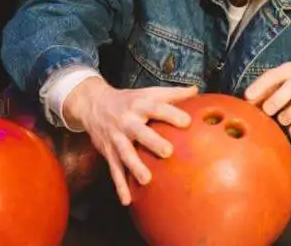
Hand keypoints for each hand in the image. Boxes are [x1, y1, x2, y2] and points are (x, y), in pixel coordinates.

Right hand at [62, 76, 198, 205]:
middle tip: (168, 152)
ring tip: (146, 180)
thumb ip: (172, 94)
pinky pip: (114, 170)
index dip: (171, 114)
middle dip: (152, 142)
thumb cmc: (129, 100)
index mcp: (139, 105)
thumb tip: (197, 90)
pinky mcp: (109, 152)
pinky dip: (120, 186)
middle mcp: (127, 121)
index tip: (187, 121)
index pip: (156, 108)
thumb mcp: (148, 92)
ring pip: (125, 153)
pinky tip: (127, 200)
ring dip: (134, 167)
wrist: (93, 104)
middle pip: (139, 131)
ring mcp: (116, 138)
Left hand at [244, 62, 290, 135]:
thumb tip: (247, 106)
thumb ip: (263, 93)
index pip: (274, 75)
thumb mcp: (279, 84)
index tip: (248, 96)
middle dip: (277, 100)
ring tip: (282, 119)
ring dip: (289, 115)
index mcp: (289, 70)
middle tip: (267, 111)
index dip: (260, 85)